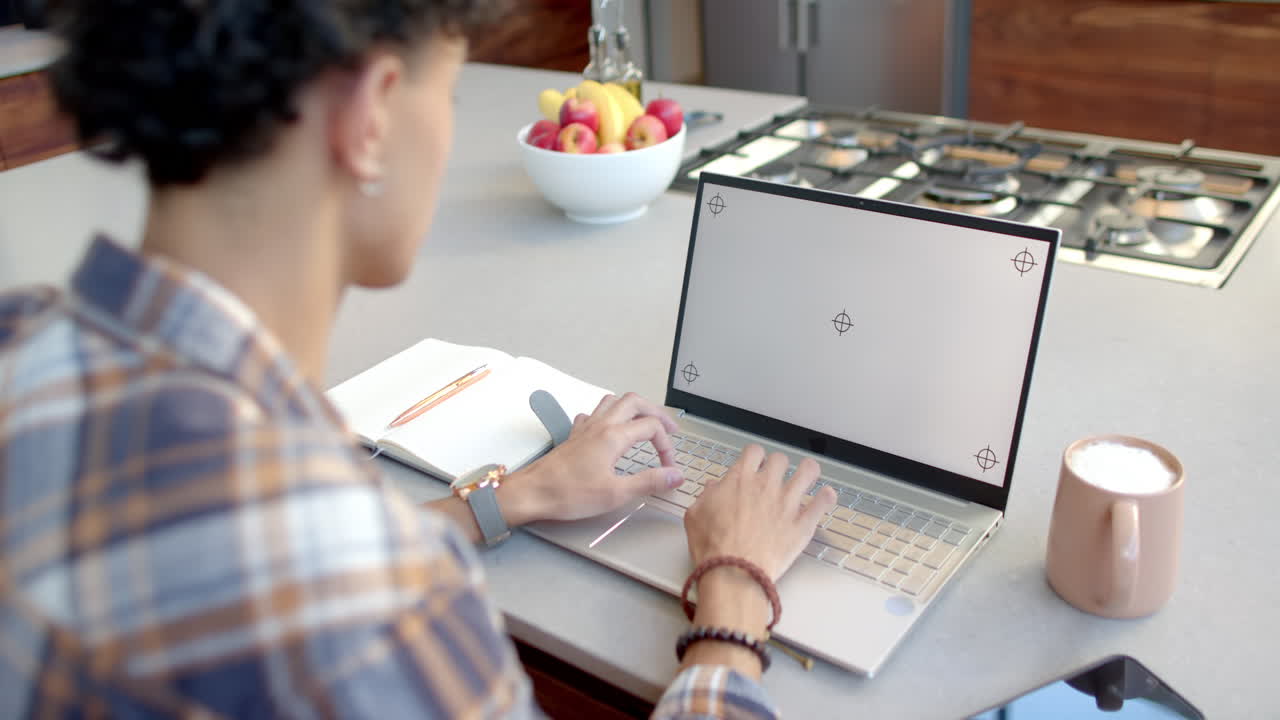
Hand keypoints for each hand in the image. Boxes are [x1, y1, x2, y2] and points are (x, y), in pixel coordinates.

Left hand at [499, 392, 683, 523]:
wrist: (533, 492)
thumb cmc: (567, 493)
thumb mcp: (616, 494)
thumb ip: (649, 482)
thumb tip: (674, 475)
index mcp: (613, 436)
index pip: (652, 427)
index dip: (666, 445)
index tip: (668, 466)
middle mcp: (600, 426)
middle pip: (635, 402)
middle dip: (656, 412)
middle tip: (668, 429)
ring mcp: (585, 428)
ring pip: (613, 401)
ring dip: (632, 407)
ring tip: (644, 420)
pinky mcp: (574, 436)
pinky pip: (593, 413)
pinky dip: (607, 415)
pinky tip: (608, 429)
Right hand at [678, 446, 836, 676]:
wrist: (735, 572)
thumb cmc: (713, 548)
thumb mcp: (695, 515)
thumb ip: (707, 496)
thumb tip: (713, 488)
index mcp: (740, 480)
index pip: (754, 452)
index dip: (755, 456)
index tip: (756, 464)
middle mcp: (766, 485)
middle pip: (781, 459)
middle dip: (778, 465)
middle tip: (777, 476)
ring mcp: (787, 503)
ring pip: (808, 472)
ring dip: (808, 472)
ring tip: (808, 475)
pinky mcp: (803, 523)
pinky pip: (823, 502)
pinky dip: (826, 498)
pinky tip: (825, 496)